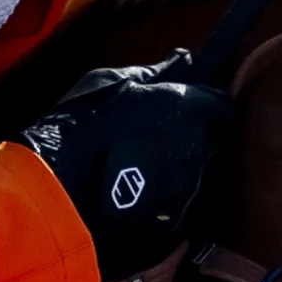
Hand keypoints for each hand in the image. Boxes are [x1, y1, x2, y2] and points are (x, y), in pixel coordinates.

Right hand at [20, 62, 231, 277]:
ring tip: (133, 165)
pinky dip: (157, 197)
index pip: (223, 108)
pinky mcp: (170, 222)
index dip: (204, 106)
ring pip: (190, 176)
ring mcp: (186, 191)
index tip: (184, 106)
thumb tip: (183, 60)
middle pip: (207, 144)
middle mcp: (199, 153)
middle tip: (149, 135)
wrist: (59, 186)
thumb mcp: (115, 81)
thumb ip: (158, 72)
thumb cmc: (84, 123)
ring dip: (171, 169)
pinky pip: (172, 203)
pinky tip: (128, 190)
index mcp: (193, 112)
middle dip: (186, 138)